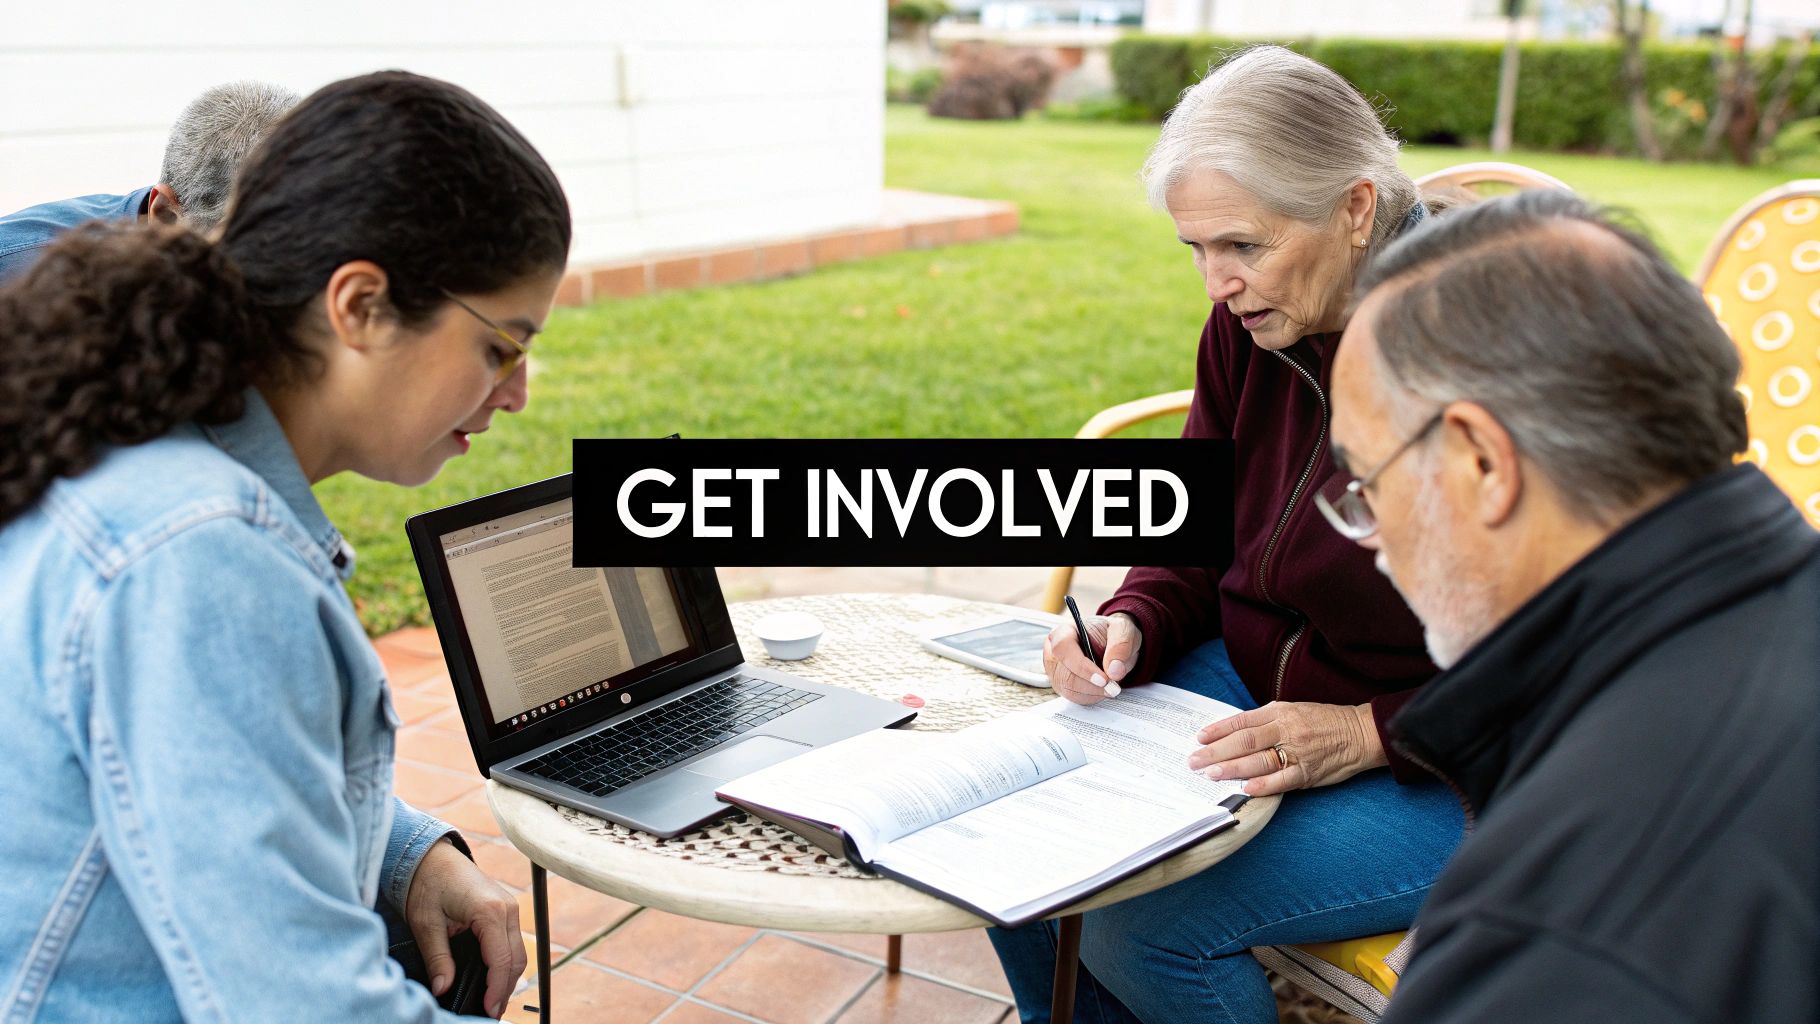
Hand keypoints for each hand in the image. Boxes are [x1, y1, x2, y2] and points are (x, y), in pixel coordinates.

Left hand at [404, 838, 524, 1018]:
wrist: (431, 856)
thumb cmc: (427, 883)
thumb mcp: (426, 925)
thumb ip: (437, 959)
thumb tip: (442, 988)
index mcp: (490, 910)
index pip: (501, 960)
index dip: (496, 989)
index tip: (489, 1010)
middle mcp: (507, 908)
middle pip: (517, 959)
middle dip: (505, 988)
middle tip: (490, 1012)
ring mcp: (510, 908)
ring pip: (519, 952)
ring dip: (508, 977)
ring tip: (492, 1001)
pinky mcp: (506, 910)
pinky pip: (513, 942)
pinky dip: (506, 963)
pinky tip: (493, 978)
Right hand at [1043, 612, 1141, 704]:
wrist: (1112, 645)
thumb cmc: (1112, 634)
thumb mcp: (1123, 631)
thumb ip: (1121, 646)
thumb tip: (1114, 670)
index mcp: (1064, 632)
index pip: (1063, 648)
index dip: (1081, 666)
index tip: (1104, 679)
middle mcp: (1053, 651)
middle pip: (1065, 674)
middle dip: (1092, 685)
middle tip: (1114, 687)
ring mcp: (1055, 670)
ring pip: (1069, 689)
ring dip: (1093, 692)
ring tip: (1111, 686)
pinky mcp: (1061, 684)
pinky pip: (1073, 697)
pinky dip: (1091, 696)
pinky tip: (1102, 688)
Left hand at [1186, 702, 1385, 796]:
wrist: (1361, 733)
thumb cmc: (1324, 721)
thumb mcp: (1294, 710)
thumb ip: (1266, 719)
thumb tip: (1235, 730)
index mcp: (1280, 712)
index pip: (1242, 721)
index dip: (1219, 730)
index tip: (1199, 738)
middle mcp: (1286, 730)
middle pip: (1244, 742)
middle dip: (1216, 752)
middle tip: (1194, 761)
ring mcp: (1298, 752)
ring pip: (1259, 760)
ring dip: (1232, 768)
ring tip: (1211, 774)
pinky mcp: (1309, 772)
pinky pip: (1282, 780)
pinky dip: (1263, 785)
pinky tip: (1245, 788)